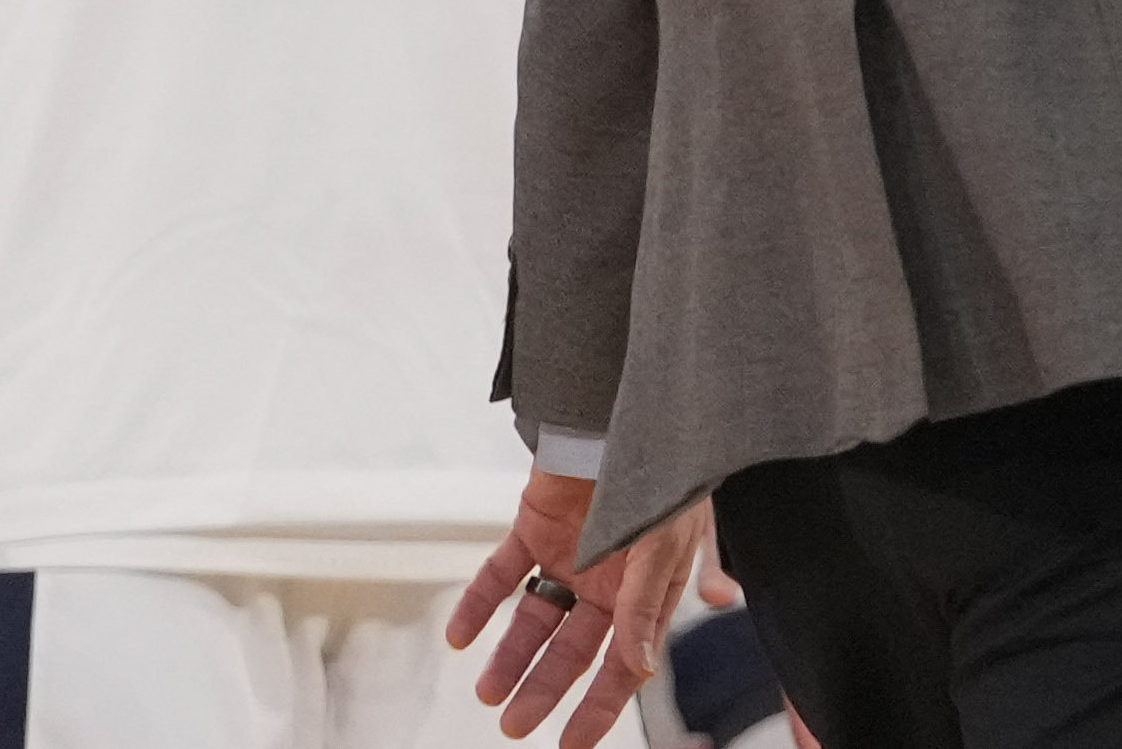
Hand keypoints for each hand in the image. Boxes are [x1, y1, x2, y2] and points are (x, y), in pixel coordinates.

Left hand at [450, 467, 729, 745]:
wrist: (616, 406)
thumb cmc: (660, 470)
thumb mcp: (662, 546)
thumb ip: (642, 608)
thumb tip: (636, 670)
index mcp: (647, 589)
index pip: (622, 662)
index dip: (599, 706)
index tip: (570, 744)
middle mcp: (608, 579)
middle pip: (571, 649)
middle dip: (544, 689)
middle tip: (513, 724)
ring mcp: (570, 553)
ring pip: (534, 619)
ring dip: (510, 656)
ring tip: (486, 691)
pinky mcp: (535, 527)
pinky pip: (502, 574)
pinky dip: (479, 604)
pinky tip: (460, 635)